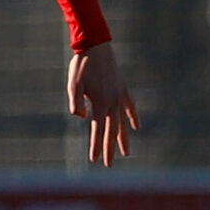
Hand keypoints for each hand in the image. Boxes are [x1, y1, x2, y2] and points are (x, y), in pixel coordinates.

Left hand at [67, 40, 137, 165]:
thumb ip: (76, 102)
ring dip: (123, 138)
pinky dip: (132, 116)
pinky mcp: (122, 87)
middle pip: (111, 130)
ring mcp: (119, 94)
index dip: (96, 146)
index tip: (94, 160)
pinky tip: (135, 127)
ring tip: (125, 152)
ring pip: (122, 121)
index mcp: (100, 102)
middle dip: (109, 148)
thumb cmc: (81, 65)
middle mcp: (113, 101)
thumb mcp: (73, 84)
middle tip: (109, 165)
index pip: (98, 130)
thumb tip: (82, 117)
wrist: (95, 45)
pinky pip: (129, 106)